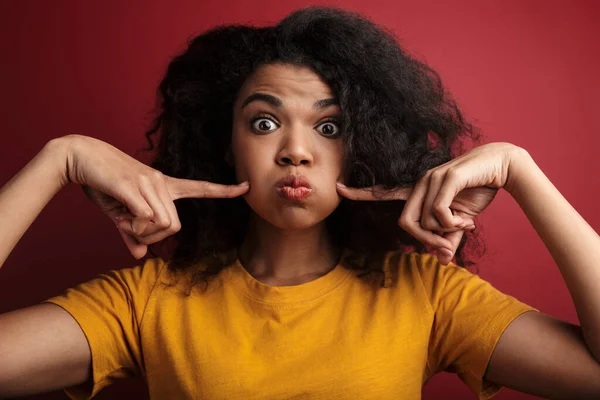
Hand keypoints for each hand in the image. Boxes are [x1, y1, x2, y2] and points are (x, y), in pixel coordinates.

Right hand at [64, 134, 249, 258]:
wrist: (80, 156)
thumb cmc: (102, 184)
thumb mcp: (119, 213)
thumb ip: (132, 235)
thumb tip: (141, 257)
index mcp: (164, 185)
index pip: (201, 187)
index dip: (224, 190)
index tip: (246, 187)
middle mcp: (161, 182)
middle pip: (175, 226)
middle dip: (153, 237)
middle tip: (131, 227)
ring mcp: (149, 182)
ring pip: (164, 225)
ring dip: (142, 232)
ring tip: (123, 217)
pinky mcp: (134, 185)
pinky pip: (146, 219)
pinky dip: (132, 227)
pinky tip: (120, 215)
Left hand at [336, 142, 522, 264]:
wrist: (503, 167)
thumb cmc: (478, 191)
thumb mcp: (461, 222)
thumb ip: (448, 239)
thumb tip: (441, 260)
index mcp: (419, 190)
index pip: (383, 192)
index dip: (360, 193)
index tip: (338, 189)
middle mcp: (420, 183)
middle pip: (405, 224)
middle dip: (425, 240)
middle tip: (447, 243)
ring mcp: (431, 179)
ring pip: (422, 222)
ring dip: (445, 233)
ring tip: (466, 224)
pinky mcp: (446, 178)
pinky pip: (438, 214)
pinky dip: (453, 225)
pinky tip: (468, 220)